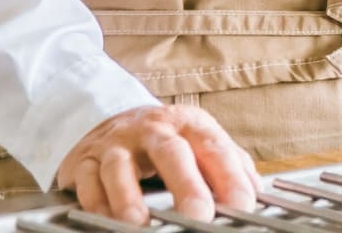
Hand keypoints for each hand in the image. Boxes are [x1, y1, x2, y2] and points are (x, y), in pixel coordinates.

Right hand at [59, 104, 260, 225]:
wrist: (112, 119)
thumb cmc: (166, 142)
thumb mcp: (199, 143)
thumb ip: (230, 165)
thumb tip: (256, 193)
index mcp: (189, 124)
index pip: (214, 147)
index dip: (230, 176)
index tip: (242, 205)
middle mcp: (153, 129)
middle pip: (171, 152)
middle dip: (186, 185)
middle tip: (199, 215)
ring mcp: (117, 143)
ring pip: (120, 166)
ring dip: (129, 197)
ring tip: (139, 225)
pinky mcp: (85, 160)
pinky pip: (88, 182)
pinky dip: (96, 203)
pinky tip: (106, 222)